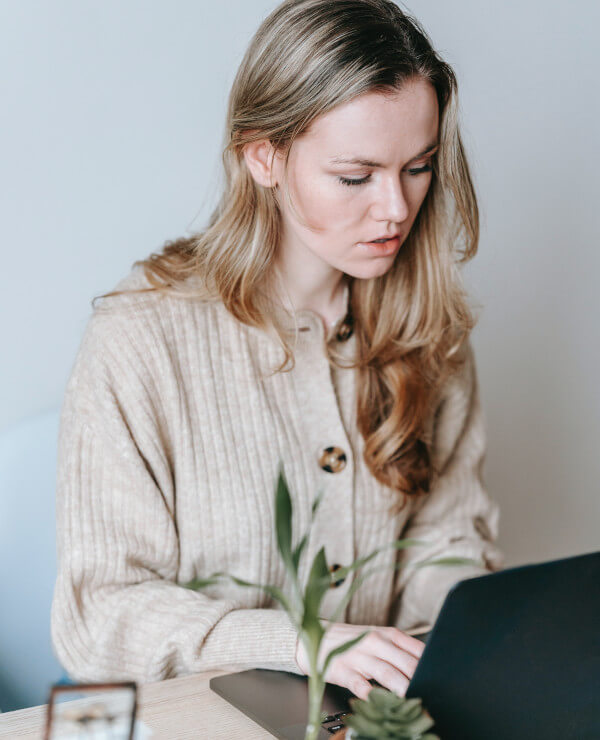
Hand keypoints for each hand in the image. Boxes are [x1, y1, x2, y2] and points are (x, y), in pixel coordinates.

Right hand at [294, 620, 423, 699]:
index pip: (417, 650)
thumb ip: (400, 651)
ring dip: (402, 688)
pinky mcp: (343, 670)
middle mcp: (375, 643)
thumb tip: (427, 669)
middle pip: (405, 663)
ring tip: (413, 701)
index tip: (442, 681)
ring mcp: (359, 656)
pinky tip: (379, 701)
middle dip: (420, 680)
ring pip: (386, 673)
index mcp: (387, 634)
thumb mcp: (377, 638)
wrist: (313, 638)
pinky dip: (370, 694)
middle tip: (432, 696)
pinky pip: (359, 684)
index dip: (431, 666)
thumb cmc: (351, 641)